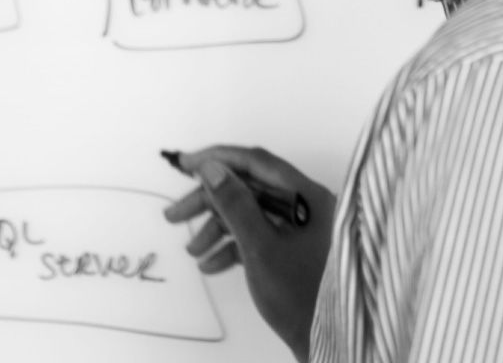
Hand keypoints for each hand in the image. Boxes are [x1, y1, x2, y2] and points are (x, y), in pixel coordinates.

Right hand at [163, 146, 336, 361]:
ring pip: (250, 213)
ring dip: (217, 228)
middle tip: (174, 215)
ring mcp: (299, 228)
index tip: (185, 163)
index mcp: (305, 195)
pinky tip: (211, 264)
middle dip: (210, 201)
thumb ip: (235, 203)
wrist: (329, 343)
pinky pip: (257, 235)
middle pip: (249, 189)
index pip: (257, 162)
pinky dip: (232, 246)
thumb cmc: (299, 294)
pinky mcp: (292, 249)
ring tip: (192, 251)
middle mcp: (304, 205)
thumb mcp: (260, 247)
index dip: (219, 158)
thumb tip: (212, 167)